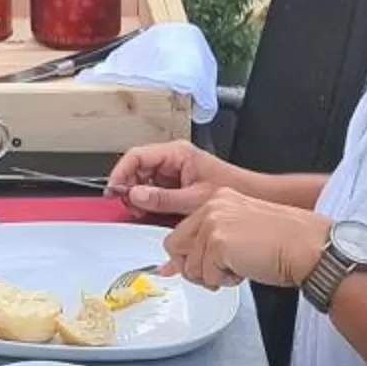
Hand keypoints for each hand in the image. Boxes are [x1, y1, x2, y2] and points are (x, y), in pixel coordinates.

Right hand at [107, 140, 231, 222]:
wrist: (252, 196)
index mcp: (177, 153)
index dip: (121, 172)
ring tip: (140, 210)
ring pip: (143, 181)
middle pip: (137, 168)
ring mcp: (173, 172)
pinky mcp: (175, 185)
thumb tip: (136, 195)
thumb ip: (162, 198)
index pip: (137, 156)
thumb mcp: (194, 198)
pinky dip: (148, 202)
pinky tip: (150, 212)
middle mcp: (173, 159)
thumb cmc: (232, 188)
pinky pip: (153, 190)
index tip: (114, 189)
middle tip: (128, 204)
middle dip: (129, 187)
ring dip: (138, 196)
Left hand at [162, 193, 332, 292]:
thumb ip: (206, 244)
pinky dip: (224, 281)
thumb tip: (171, 268)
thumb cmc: (285, 242)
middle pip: (175, 248)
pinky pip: (205, 276)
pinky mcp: (217, 243)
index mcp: (218, 200)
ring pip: (190, 267)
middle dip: (196, 267)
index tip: (206, 265)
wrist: (307, 246)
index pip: (182, 233)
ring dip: (213, 276)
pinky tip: (245, 269)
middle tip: (224, 270)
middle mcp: (211, 207)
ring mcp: (212, 224)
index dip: (191, 256)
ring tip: (241, 266)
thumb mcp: (239, 235)